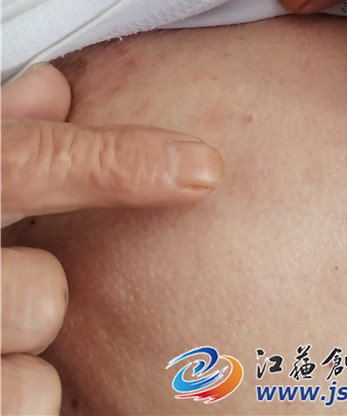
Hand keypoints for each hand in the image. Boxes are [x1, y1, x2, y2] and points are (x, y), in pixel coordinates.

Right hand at [1, 63, 223, 414]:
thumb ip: (7, 135)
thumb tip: (53, 85)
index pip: (31, 163)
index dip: (120, 164)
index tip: (204, 168)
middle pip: (41, 294)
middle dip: (43, 289)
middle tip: (13, 280)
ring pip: (32, 358)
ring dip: (25, 339)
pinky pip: (30, 403)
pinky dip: (29, 390)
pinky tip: (2, 367)